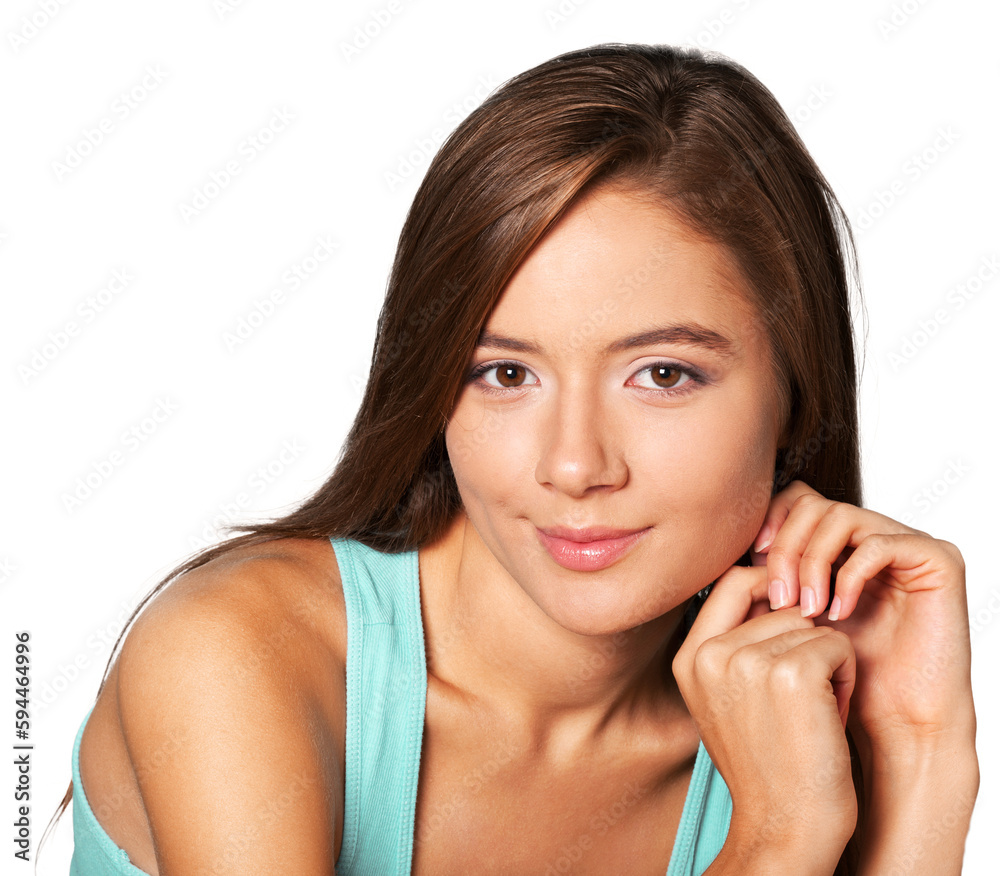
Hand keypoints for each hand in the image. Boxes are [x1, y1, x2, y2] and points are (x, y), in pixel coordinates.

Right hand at [672, 564, 858, 868]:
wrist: (784, 829)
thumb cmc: (768, 767)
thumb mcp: (727, 698)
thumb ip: (735, 643)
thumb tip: (774, 583)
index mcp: (688, 657)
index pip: (734, 581)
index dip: (773, 593)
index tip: (793, 628)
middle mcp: (710, 654)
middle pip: (780, 600)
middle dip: (804, 636)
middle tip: (803, 693)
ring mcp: (747, 661)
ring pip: (812, 622)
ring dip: (827, 658)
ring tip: (815, 709)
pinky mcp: (792, 673)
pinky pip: (837, 643)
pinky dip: (847, 675)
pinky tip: (832, 714)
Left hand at [751, 480, 975, 757]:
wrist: (894, 723)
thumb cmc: (837, 680)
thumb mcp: (785, 623)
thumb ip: (763, 583)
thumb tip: (720, 551)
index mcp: (835, 545)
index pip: (794, 501)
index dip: (769, 523)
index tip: (752, 559)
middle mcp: (869, 536)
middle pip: (811, 503)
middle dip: (786, 548)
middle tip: (777, 598)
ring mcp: (904, 544)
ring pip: (840, 516)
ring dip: (812, 562)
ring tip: (805, 610)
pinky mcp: (936, 559)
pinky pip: (882, 544)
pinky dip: (850, 576)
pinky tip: (838, 615)